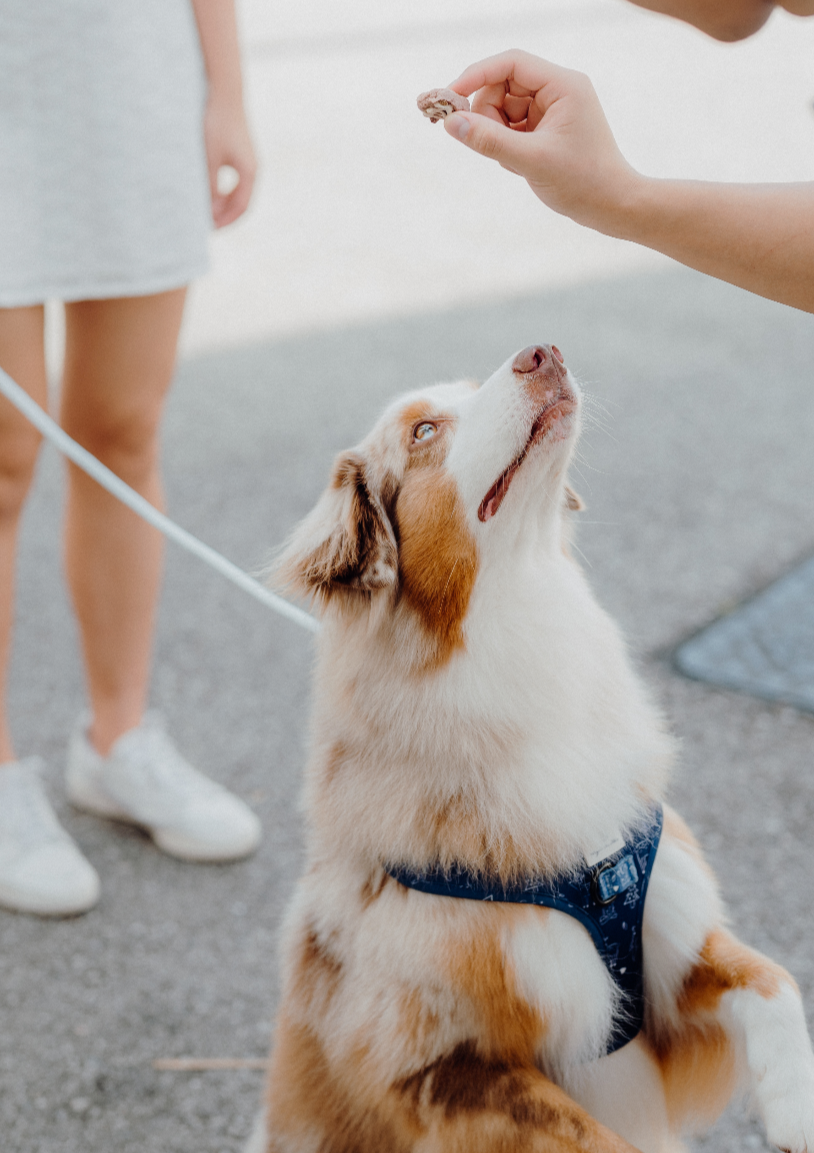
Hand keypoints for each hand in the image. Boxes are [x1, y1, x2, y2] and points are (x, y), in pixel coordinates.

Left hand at [203, 93, 256, 228]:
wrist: (224, 91)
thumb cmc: (216, 124)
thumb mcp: (209, 159)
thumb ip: (209, 186)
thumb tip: (206, 210)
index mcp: (249, 173)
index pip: (241, 208)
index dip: (225, 222)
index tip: (209, 230)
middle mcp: (251, 169)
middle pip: (240, 203)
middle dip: (223, 216)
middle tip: (204, 224)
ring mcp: (246, 160)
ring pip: (236, 192)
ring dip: (221, 203)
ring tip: (203, 210)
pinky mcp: (238, 152)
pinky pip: (232, 180)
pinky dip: (221, 190)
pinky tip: (206, 190)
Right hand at [443, 50, 639, 233]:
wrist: (612, 207)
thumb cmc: (582, 182)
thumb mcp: (530, 161)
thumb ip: (489, 140)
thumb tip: (451, 123)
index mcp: (563, 85)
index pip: (511, 63)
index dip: (476, 76)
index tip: (450, 98)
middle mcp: (559, 89)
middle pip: (504, 86)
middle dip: (488, 115)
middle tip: (486, 144)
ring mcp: (553, 109)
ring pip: (505, 109)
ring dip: (498, 134)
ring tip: (514, 161)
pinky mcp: (547, 128)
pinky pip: (512, 127)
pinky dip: (507, 145)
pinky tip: (521, 165)